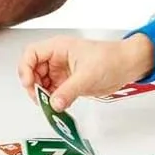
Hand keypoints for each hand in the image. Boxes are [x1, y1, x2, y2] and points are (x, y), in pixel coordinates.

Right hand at [17, 34, 154, 109]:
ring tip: (50, 105)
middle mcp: (57, 59)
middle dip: (33, 86)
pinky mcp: (69, 83)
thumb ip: (68, 91)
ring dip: (43, 95)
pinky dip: (53, 100)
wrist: (128, 66)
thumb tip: (54, 104)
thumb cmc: (111, 59)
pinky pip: (54, 92)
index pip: (31, 54)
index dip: (26, 69)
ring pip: (42, 83)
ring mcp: (62, 71)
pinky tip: (58, 106)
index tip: (29, 83)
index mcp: (58, 48)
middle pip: (33, 71)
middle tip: (39, 99)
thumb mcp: (87, 75)